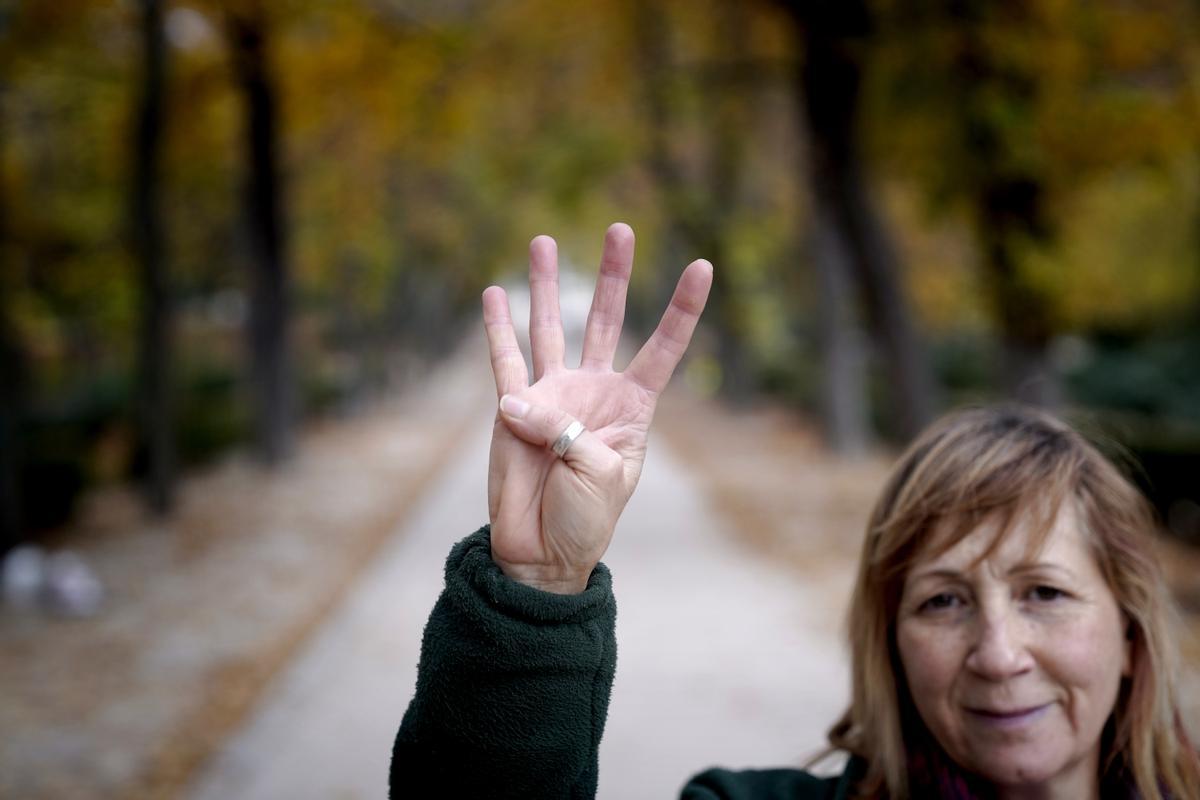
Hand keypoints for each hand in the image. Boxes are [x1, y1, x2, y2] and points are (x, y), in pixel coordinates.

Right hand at [483, 223, 711, 593]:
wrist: (543, 550)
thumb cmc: (586, 518)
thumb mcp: (600, 474)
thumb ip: (566, 432)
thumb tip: (515, 401)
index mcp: (632, 407)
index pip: (663, 347)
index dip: (682, 308)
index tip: (702, 265)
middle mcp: (593, 391)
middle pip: (607, 319)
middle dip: (614, 274)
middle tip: (620, 228)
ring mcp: (552, 395)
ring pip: (551, 327)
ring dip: (548, 285)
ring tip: (544, 240)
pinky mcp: (514, 408)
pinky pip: (505, 361)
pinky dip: (498, 328)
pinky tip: (495, 293)